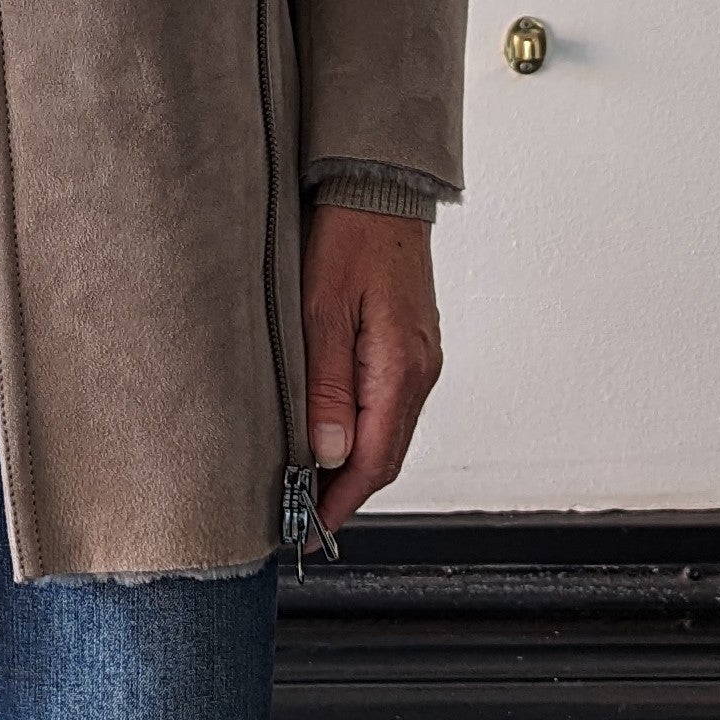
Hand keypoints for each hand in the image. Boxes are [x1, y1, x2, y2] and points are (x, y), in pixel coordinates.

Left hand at [300, 204, 442, 539]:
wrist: (378, 188)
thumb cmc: (346, 237)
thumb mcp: (321, 310)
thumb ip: (327, 384)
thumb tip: (329, 452)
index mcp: (400, 369)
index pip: (374, 462)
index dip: (339, 503)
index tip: (307, 531)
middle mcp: (419, 371)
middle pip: (386, 456)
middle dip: (345, 494)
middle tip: (300, 520)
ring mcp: (419, 359)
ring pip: (388, 433)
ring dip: (354, 466)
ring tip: (309, 487)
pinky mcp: (409, 345)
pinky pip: (389, 406)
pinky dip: (363, 433)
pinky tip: (333, 435)